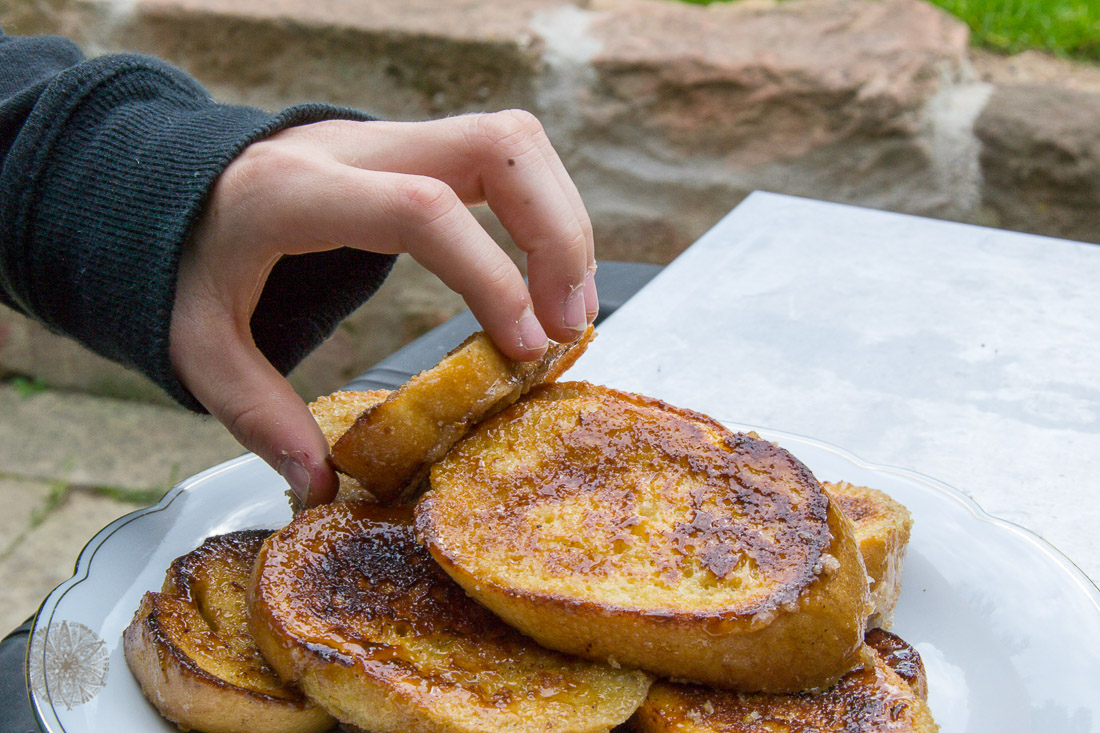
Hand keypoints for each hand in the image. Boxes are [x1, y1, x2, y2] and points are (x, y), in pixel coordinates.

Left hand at [169, 111, 597, 506]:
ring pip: (515, 142)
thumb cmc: (183, 258)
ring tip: (566, 310)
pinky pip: (505, 159)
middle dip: (558, 234)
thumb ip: (255, 411)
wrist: (172, 181)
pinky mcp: (415, 148)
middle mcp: (356, 148)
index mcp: (297, 193)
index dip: (490, 275)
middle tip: (567, 325)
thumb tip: (319, 484)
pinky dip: (544, 213)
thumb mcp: (196, 342)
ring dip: (563, 221)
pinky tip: (543, 279)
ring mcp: (391, 138)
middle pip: (497, 147)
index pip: (421, 209)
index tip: (523, 348)